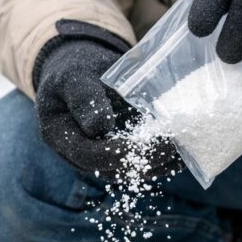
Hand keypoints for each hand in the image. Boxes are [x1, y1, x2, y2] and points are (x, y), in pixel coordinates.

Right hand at [34, 31, 178, 178]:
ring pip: (127, 172)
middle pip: (111, 169)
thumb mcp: (74, 76)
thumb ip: (83, 99)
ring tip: (182, 153)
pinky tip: (180, 153)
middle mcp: (76, 154)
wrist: (78, 70)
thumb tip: (99, 128)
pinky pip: (136, 164)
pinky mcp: (115, 154)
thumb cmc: (74, 69)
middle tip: (172, 147)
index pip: (88, 155)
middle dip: (144, 161)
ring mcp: (97, 157)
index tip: (145, 144)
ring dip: (156, 166)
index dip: (117, 154)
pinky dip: (158, 161)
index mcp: (59, 136)